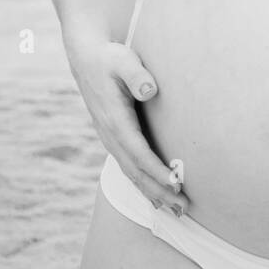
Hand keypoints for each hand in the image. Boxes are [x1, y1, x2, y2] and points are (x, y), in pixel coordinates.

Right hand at [67, 37, 189, 215]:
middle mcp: (110, 134)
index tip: (176, 185)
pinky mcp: (113, 137)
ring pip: (131, 173)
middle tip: (183, 209)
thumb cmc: (109, 57)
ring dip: (152, 192)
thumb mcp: (122, 59)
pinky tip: (155, 195)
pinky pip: (128, 166)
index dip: (157, 171)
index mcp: (114, 119)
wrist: (85, 57)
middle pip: (136, 171)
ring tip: (174, 211)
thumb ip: (136, 73)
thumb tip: (150, 89)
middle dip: (158, 191)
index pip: (138, 152)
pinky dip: (142, 183)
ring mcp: (109, 138)